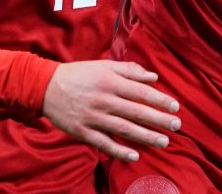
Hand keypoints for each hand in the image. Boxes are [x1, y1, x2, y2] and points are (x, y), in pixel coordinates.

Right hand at [42, 60, 180, 162]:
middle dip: (158, 120)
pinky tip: (135, 156)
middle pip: (136, 112)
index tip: (175, 107)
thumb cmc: (78, 74)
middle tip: (177, 126)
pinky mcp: (82, 131)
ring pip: (123, 129)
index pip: (140, 92)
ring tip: (163, 141)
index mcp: (109, 81)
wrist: (44, 86)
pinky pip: (103, 143)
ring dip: (145, 137)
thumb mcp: (103, 66)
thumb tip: (153, 77)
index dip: (160, 100)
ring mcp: (93, 117)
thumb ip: (129, 70)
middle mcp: (103, 100)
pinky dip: (119, 151)